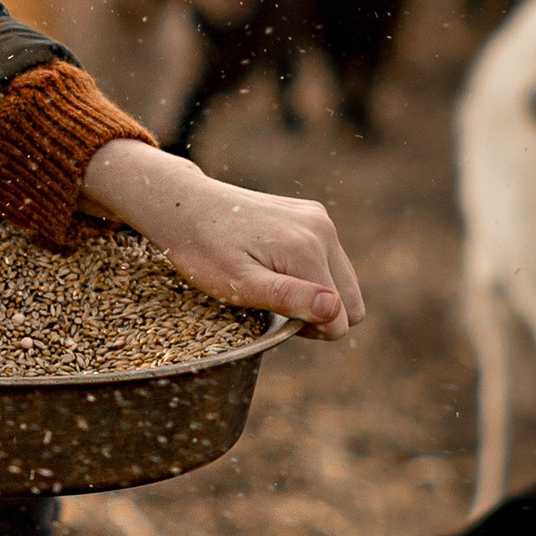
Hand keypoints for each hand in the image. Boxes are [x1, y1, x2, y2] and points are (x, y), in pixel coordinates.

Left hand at [78, 140, 363, 335]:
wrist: (184, 205)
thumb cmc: (203, 251)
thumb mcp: (238, 284)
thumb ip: (287, 298)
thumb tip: (333, 310)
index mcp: (308, 251)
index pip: (341, 318)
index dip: (310, 331)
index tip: (273, 320)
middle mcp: (323, 230)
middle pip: (351, 301)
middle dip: (319, 314)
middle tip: (273, 307)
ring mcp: (319, 218)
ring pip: (343, 280)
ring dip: (316, 294)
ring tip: (272, 287)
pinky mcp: (311, 213)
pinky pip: (329, 258)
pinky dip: (310, 272)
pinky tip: (274, 266)